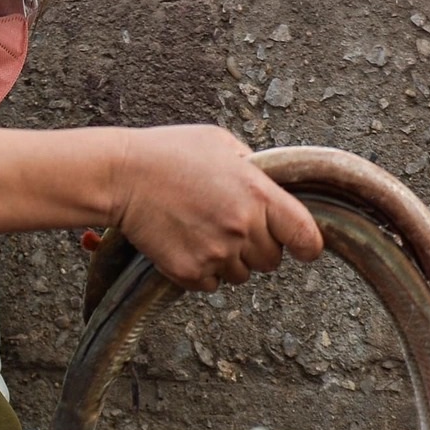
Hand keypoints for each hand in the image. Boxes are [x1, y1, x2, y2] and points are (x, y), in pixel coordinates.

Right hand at [109, 125, 323, 290]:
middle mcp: (242, 227)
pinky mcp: (189, 272)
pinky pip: (212, 285)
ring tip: (203, 233)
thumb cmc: (168, 153)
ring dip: (230, 261)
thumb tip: (268, 185)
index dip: (307, 246)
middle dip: (257, 248)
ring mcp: (216, 253)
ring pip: (242, 276)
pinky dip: (202, 272)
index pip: (305, 236)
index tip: (303, 248)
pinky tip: (186, 245)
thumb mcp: (221, 144)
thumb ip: (252, 168)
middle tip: (230, 228)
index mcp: (258, 193)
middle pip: (272, 261)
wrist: (121, 176)